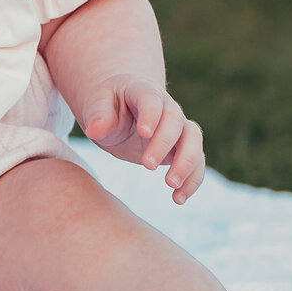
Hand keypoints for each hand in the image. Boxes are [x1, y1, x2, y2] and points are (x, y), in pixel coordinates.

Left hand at [81, 75, 205, 204]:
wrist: (121, 108)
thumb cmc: (107, 104)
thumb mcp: (96, 104)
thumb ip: (98, 115)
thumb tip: (95, 129)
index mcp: (143, 91)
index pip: (151, 100)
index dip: (150, 115)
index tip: (143, 133)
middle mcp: (167, 107)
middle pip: (175, 122)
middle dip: (164, 144)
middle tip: (147, 166)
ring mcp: (178, 127)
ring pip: (193, 140)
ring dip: (187, 163)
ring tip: (171, 185)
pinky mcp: (181, 148)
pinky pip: (196, 162)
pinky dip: (192, 180)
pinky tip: (178, 199)